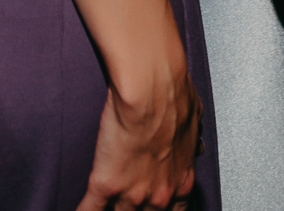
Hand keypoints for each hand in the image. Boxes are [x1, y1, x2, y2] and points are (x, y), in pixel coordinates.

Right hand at [77, 65, 201, 210]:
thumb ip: (190, 141)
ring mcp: (131, 193)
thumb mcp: (193, 121)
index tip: (154, 207)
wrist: (152, 86)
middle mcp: (159, 195)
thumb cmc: (174, 94)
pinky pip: (90, 210)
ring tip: (106, 207)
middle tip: (129, 205)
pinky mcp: (106, 184)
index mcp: (182, 181)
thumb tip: (192, 140)